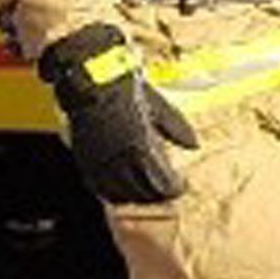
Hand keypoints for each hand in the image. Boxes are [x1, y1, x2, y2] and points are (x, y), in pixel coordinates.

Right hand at [35, 25, 195, 206]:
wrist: (92, 80)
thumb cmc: (127, 89)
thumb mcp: (158, 106)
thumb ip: (176, 127)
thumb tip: (194, 145)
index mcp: (140, 143)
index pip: (160, 179)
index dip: (173, 188)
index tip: (182, 187)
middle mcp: (119, 156)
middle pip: (141, 190)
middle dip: (156, 195)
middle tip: (167, 195)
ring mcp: (100, 160)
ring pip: (119, 193)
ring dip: (135, 198)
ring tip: (148, 196)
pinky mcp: (85, 159)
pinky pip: (97, 186)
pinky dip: (111, 194)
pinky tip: (121, 193)